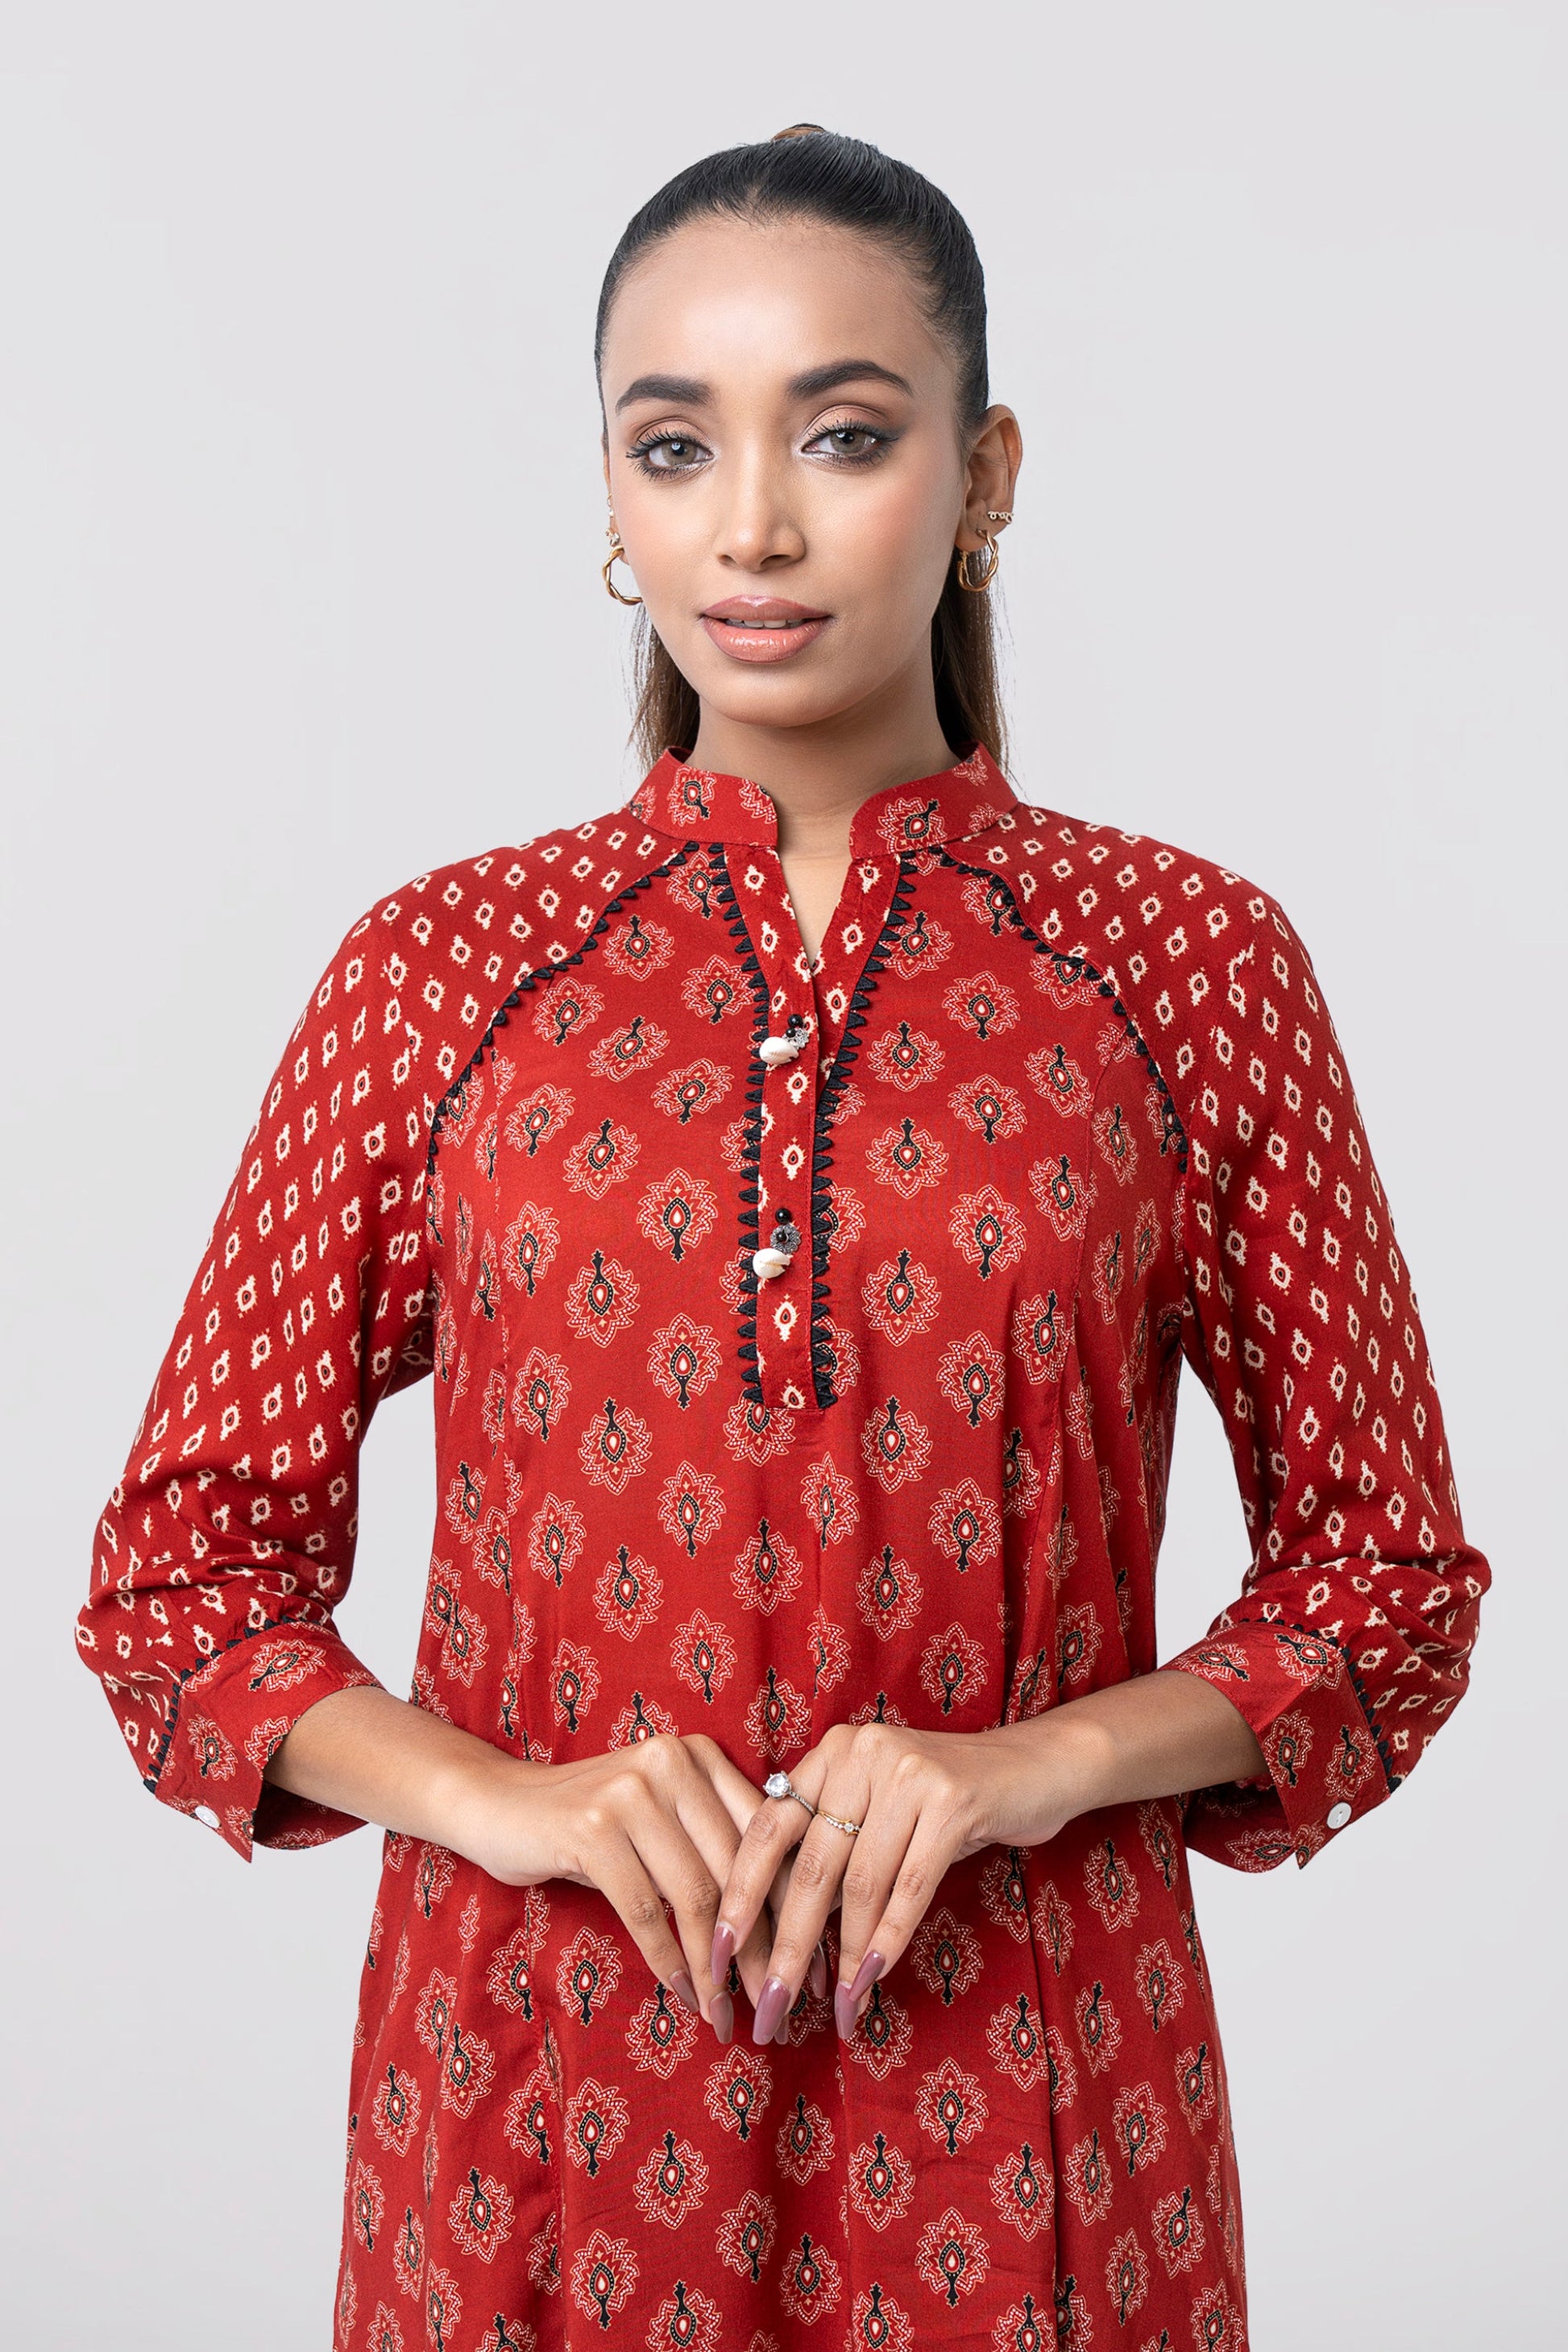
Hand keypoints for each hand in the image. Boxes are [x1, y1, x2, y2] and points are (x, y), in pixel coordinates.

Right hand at [453, 1730, 827, 2041]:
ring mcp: (630, 1791)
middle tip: (778, 2004)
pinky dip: (669, 1961)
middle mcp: (672, 1762)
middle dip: (760, 1947)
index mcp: (700, 1756)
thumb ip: (714, 1845)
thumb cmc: (594, 1824)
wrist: (499, 1804)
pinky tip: (683, 1995)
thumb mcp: (661, 1819)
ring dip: (714, 1968)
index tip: (810, 1962)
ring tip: (725, 2015)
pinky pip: (646, 1911)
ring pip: (694, 1896)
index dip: (791, 1903)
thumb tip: (790, 1921)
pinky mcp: (591, 1828)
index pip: (765, 1835)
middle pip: (735, 1870)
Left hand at [711, 1715, 1097, 2045]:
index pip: (767, 1828)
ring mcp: (907, 1773)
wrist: (1035, 1767)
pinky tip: (871, 1983)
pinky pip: (909, 1890)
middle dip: (787, 1948)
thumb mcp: (878, 1811)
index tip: (715, 1956)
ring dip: (843, 1960)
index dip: (738, 1895)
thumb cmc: (944, 1803)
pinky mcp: (953, 1801)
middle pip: (810, 1868)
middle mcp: (861, 1752)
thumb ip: (833, 1850)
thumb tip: (779, 1936)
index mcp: (831, 1752)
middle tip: (770, 2010)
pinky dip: (887, 1943)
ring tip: (835, 2012)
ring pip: (859, 1886)